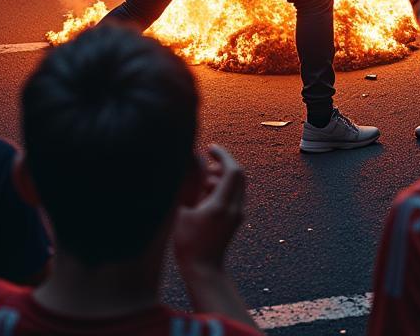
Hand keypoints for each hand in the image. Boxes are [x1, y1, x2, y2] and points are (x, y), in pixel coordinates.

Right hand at [173, 144, 245, 274]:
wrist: (204, 271)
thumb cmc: (188, 244)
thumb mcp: (181, 212)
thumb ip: (185, 185)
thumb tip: (187, 162)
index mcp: (222, 205)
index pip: (232, 170)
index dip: (222, 155)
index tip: (210, 148)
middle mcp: (235, 208)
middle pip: (238, 175)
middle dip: (224, 163)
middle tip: (208, 160)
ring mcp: (238, 214)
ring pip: (238, 184)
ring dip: (223, 176)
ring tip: (204, 179)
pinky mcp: (236, 220)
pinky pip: (235, 195)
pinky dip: (224, 187)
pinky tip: (207, 192)